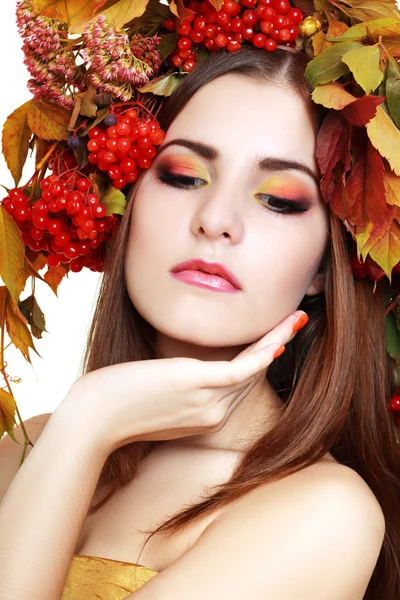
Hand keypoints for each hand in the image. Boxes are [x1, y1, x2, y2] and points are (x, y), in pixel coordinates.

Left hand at [66, 311, 307, 453]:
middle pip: (252, 376)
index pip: (239, 385)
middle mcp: (213, 414)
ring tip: (295, 319)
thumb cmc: (116, 406)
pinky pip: (242, 368)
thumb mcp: (156, 404)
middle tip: (293, 322)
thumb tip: (179, 375)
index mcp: (204, 418)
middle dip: (276, 346)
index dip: (259, 360)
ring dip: (277, 341)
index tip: (272, 340)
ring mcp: (207, 402)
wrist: (93, 419)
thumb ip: (177, 393)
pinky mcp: (198, 384)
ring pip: (252, 368)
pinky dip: (264, 350)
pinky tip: (280, 337)